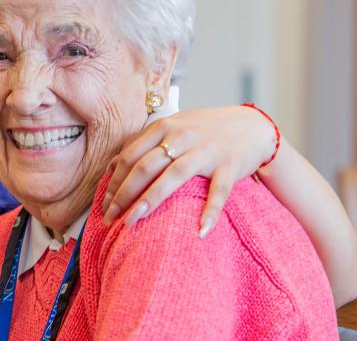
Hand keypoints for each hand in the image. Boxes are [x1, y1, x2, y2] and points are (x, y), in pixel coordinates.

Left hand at [102, 105, 276, 235]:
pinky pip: (218, 191)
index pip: (130, 156)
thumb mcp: (171, 128)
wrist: (252, 125)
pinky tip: (201, 230)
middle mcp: (182, 136)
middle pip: (145, 167)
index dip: (114, 181)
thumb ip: (142, 144)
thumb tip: (111, 167)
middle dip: (123, 194)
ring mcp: (206, 150)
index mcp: (163, 126)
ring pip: (173, 176)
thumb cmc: (203, 130)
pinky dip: (210, 211)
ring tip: (132, 222)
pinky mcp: (230, 165)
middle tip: (110, 218)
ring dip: (150, 200)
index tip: (104, 203)